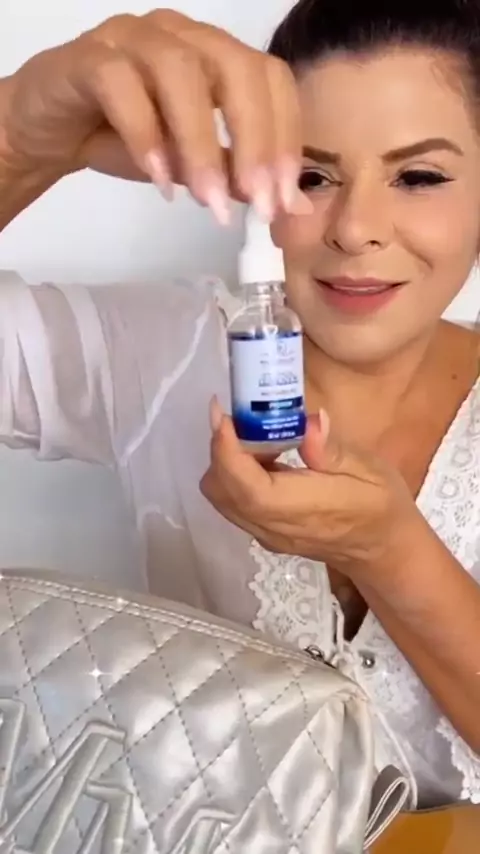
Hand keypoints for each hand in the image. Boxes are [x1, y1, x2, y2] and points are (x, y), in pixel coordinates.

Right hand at [0, 9, 309, 222]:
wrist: (50, 130)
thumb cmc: (124, 138)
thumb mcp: (190, 165)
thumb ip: (235, 177)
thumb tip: (288, 206)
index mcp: (213, 54)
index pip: (269, 78)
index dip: (284, 136)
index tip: (282, 198)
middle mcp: (180, 36)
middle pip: (235, 67)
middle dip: (254, 139)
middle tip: (257, 202)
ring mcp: (132, 39)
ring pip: (179, 72)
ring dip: (202, 144)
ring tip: (208, 204)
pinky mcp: (87, 58)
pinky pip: (120, 84)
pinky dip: (145, 135)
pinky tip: (160, 181)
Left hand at [200, 400, 418, 576]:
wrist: (383, 550)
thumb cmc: (381, 506)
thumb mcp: (370, 469)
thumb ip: (333, 450)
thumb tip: (310, 424)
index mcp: (301, 509)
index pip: (247, 486)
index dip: (226, 450)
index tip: (223, 414)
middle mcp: (274, 526)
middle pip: (221, 490)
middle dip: (222, 450)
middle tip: (244, 418)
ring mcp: (265, 533)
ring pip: (222, 497)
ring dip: (227, 461)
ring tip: (259, 435)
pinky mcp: (264, 532)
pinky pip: (233, 501)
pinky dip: (236, 474)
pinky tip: (267, 455)